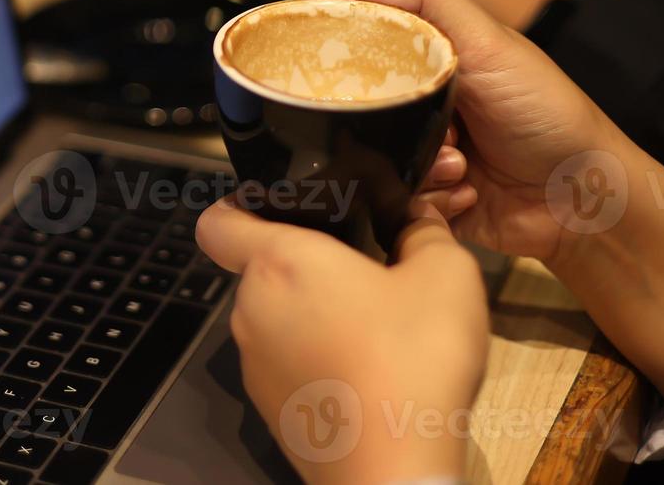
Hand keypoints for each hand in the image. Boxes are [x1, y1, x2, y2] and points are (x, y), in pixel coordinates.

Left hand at [196, 198, 488, 484]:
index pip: (218, 220)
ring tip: (375, 328)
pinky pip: (287, 364)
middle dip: (306, 267)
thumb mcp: (445, 276)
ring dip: (314, 316)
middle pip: (262, 269)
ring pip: (277, 320)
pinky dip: (317, 361)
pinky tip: (367, 375)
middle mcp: (251, 309)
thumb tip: (415, 219)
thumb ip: (425, 232)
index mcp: (278, 261)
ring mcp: (253, 365)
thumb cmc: (412, 357)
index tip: (277, 209)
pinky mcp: (269, 409)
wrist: (394, 471)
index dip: (239, 206)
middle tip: (364, 271)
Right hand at [343, 0, 663, 413]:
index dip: (355, 59)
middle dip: (395, 125)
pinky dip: (433, 199)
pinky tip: (468, 192)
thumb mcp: (490, 42)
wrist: (585, 195)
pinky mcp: (432, 198)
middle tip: (440, 128)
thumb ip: (430, 0)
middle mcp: (425, 104)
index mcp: (434, 60)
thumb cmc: (547, 110)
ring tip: (462, 166)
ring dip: (422, 165)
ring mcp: (427, 151)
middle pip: (368, 110)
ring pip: (380, 159)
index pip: (370, 49)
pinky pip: (400, 201)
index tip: (351, 74)